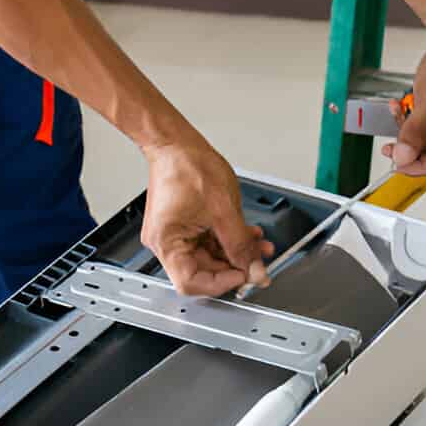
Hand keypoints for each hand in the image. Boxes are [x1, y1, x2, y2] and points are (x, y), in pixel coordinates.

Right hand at [141, 134, 273, 295]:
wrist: (176, 143)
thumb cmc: (188, 166)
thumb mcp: (224, 210)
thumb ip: (241, 245)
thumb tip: (254, 269)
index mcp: (166, 243)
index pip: (191, 282)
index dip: (221, 283)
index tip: (245, 275)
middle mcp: (166, 243)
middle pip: (203, 271)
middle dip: (234, 266)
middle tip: (258, 262)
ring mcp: (175, 234)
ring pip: (210, 257)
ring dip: (236, 253)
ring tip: (259, 245)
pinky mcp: (184, 226)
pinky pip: (209, 242)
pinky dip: (229, 241)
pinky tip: (247, 235)